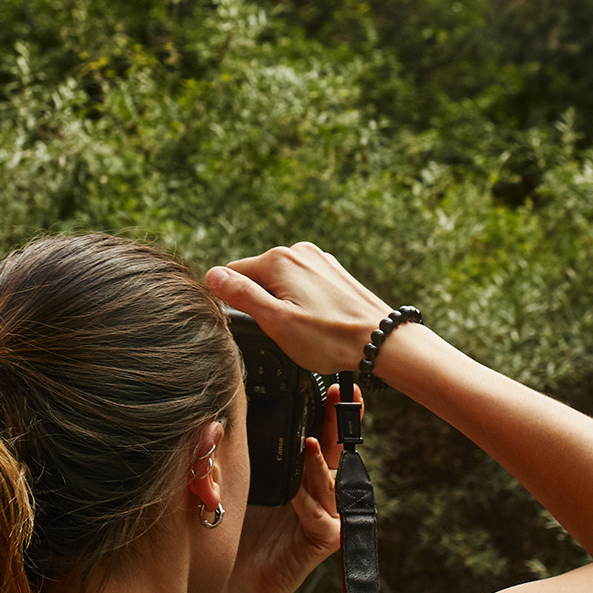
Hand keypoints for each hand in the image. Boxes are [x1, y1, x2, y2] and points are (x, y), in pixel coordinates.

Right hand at [205, 242, 389, 375]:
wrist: (380, 341)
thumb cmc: (329, 337)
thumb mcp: (276, 321)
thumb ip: (242, 295)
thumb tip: (212, 275)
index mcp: (278, 259)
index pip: (233, 274)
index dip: (235, 303)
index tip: (255, 324)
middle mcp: (298, 251)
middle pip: (259, 278)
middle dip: (263, 304)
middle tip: (284, 331)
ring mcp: (319, 259)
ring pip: (282, 283)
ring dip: (284, 305)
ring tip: (305, 328)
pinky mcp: (333, 272)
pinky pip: (303, 285)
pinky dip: (303, 303)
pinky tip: (318, 322)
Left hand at [224, 394, 345, 592]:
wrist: (239, 580)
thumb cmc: (243, 530)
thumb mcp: (248, 483)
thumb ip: (256, 456)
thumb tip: (240, 414)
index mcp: (308, 477)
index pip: (325, 439)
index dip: (332, 412)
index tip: (337, 387)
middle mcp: (324, 494)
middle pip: (338, 453)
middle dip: (339, 423)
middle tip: (342, 395)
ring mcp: (328, 518)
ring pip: (331, 484)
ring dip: (320, 463)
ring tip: (312, 443)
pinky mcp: (324, 541)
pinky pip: (321, 518)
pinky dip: (307, 505)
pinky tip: (296, 494)